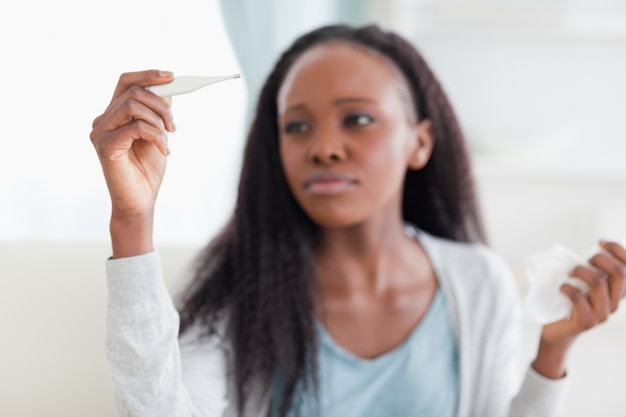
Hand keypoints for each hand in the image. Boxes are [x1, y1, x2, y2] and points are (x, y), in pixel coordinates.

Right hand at [90, 70, 175, 216]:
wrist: (140, 200)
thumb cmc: (148, 169)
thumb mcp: (158, 133)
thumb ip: (158, 111)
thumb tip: (167, 86)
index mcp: (114, 114)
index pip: (126, 82)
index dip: (148, 75)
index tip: (171, 76)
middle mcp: (103, 120)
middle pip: (133, 91)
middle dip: (161, 104)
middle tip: (174, 126)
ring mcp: (100, 132)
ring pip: (132, 106)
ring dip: (158, 121)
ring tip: (167, 139)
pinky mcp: (105, 146)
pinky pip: (135, 127)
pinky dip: (155, 135)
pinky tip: (164, 150)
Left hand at [533, 240, 625, 377]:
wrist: (558, 331)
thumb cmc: (570, 302)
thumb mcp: (585, 283)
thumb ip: (592, 270)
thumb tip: (592, 248)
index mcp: (618, 290)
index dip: (618, 249)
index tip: (600, 242)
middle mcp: (615, 302)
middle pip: (619, 273)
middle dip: (600, 259)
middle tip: (583, 262)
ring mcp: (602, 313)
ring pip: (598, 283)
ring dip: (581, 272)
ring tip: (570, 274)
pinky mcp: (586, 321)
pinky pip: (579, 299)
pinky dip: (568, 288)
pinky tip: (562, 288)